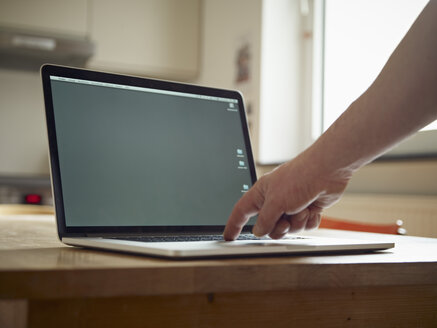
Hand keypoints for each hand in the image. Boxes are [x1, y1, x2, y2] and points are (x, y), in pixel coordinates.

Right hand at [223, 149, 350, 239]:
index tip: (229, 236)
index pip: (242, 211)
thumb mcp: (276, 202)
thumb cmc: (300, 177)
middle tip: (285, 221)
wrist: (327, 171)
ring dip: (297, 222)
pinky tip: (312, 209)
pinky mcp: (307, 208)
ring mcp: (291, 204)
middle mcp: (275, 199)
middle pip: (268, 226)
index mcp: (261, 193)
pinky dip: (309, 221)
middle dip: (279, 227)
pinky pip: (304, 226)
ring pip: (288, 228)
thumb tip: (258, 231)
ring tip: (302, 210)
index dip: (234, 225)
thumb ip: (265, 220)